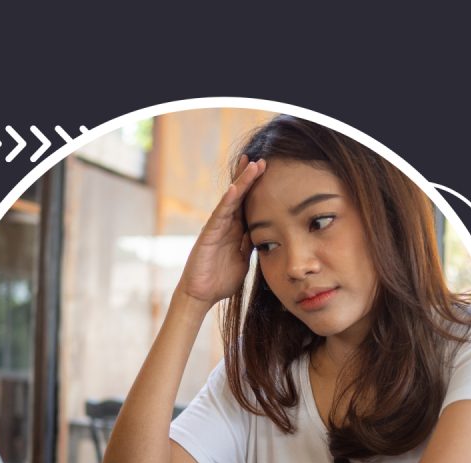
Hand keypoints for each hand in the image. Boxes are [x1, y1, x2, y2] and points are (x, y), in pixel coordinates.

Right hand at [178, 155, 266, 304]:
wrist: (202, 296)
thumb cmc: (221, 280)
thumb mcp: (244, 260)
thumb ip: (252, 244)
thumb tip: (266, 232)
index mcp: (236, 230)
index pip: (248, 204)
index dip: (257, 188)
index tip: (269, 172)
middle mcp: (226, 225)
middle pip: (239, 196)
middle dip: (249, 177)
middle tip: (262, 159)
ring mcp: (216, 228)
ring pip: (231, 200)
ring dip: (241, 182)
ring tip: (251, 165)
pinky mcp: (208, 235)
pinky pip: (219, 215)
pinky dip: (227, 202)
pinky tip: (234, 189)